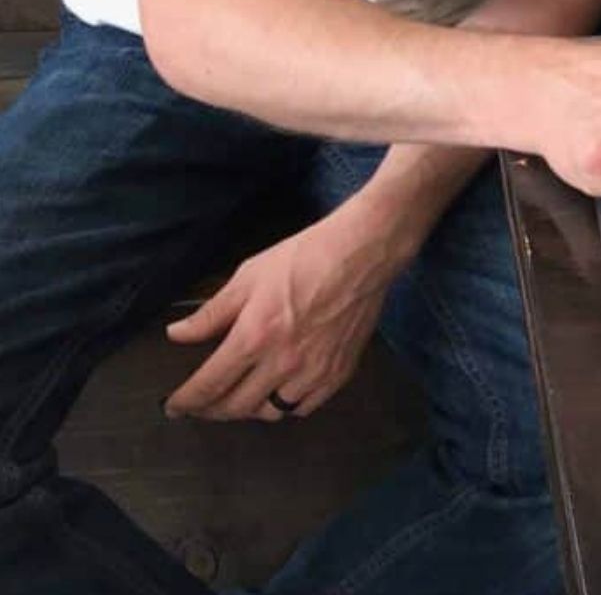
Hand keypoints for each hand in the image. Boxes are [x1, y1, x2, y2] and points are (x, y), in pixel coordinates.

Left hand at [162, 201, 401, 422]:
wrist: (360, 254)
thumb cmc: (302, 257)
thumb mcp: (248, 276)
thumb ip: (211, 312)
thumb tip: (177, 335)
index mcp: (253, 337)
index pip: (209, 384)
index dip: (186, 400)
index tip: (174, 407)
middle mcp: (281, 364)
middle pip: (236, 406)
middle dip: (211, 410)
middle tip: (201, 406)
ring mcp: (312, 373)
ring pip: (270, 412)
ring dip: (248, 410)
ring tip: (240, 398)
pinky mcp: (338, 374)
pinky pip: (303, 407)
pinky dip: (286, 405)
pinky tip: (280, 392)